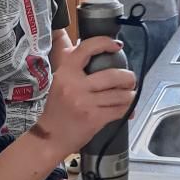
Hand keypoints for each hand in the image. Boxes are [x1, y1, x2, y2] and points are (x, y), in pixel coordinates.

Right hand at [37, 38, 135, 159]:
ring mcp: (85, 103)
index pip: (87, 49)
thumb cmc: (56, 109)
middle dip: (128, 77)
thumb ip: (72, 64)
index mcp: (65, 73)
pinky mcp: (94, 119)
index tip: (116, 45)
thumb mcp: (59, 82)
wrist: (49, 137)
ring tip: (129, 95)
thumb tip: (90, 46)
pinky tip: (128, 109)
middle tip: (130, 80)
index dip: (105, 43)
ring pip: (120, 94)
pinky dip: (128, 109)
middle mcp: (75, 86)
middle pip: (113, 75)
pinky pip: (120, 110)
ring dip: (130, 95)